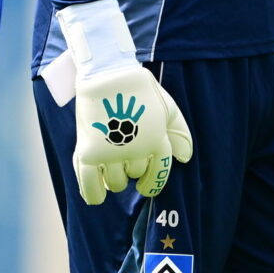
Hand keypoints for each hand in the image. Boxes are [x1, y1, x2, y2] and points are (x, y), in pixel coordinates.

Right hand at [72, 62, 192, 204]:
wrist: (107, 75)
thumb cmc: (140, 91)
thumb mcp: (168, 108)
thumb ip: (180, 133)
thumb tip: (184, 158)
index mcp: (157, 139)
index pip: (159, 172)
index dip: (153, 183)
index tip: (146, 188)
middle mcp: (137, 149)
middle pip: (134, 175)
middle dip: (130, 170)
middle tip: (122, 154)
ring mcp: (113, 152)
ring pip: (116, 182)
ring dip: (114, 179)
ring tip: (109, 163)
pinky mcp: (89, 151)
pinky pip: (90, 183)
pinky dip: (94, 194)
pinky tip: (97, 198)